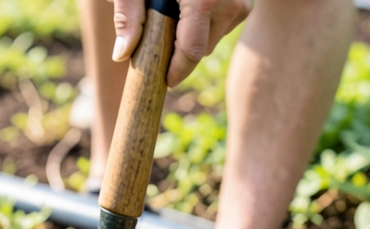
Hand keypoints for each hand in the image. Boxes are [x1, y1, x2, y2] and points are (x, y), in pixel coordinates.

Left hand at [110, 0, 250, 86]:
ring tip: (176, 7)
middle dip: (179, 47)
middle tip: (160, 27)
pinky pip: (225, 23)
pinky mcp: (247, 1)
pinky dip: (207, 20)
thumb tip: (122, 55)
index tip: (163, 80)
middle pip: (201, 49)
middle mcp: (229, 2)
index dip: (175, 71)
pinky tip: (191, 2)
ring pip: (214, 38)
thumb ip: (128, 15)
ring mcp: (242, 2)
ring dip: (193, 32)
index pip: (191, 52)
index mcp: (202, 0)